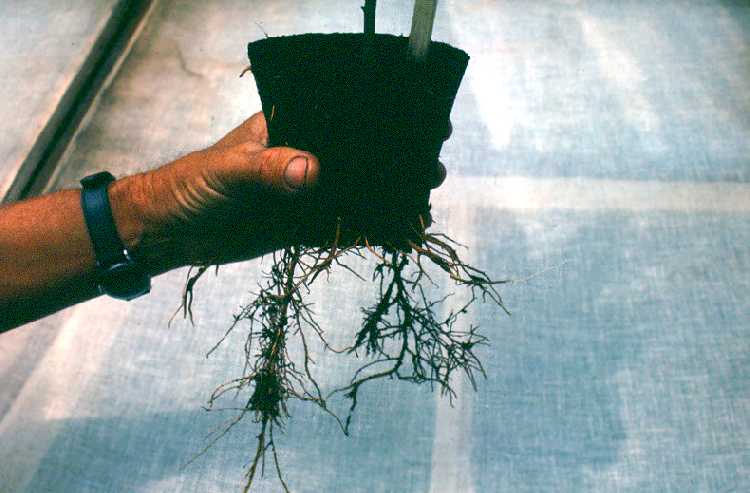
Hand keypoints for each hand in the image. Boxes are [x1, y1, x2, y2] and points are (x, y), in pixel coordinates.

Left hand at [110, 112, 448, 270]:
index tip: (418, 126)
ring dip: (387, 202)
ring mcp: (304, 193)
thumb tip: (312, 173)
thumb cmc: (192, 185)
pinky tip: (396, 239)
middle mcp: (302, 157)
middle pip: (357, 160)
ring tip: (422, 209)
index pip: (341, 120)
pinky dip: (367, 234)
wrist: (171, 232)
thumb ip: (268, 170)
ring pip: (355, 196)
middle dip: (394, 166)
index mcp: (288, 129)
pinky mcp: (300, 226)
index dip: (379, 124)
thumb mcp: (229, 172)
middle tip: (431, 172)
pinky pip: (341, 228)